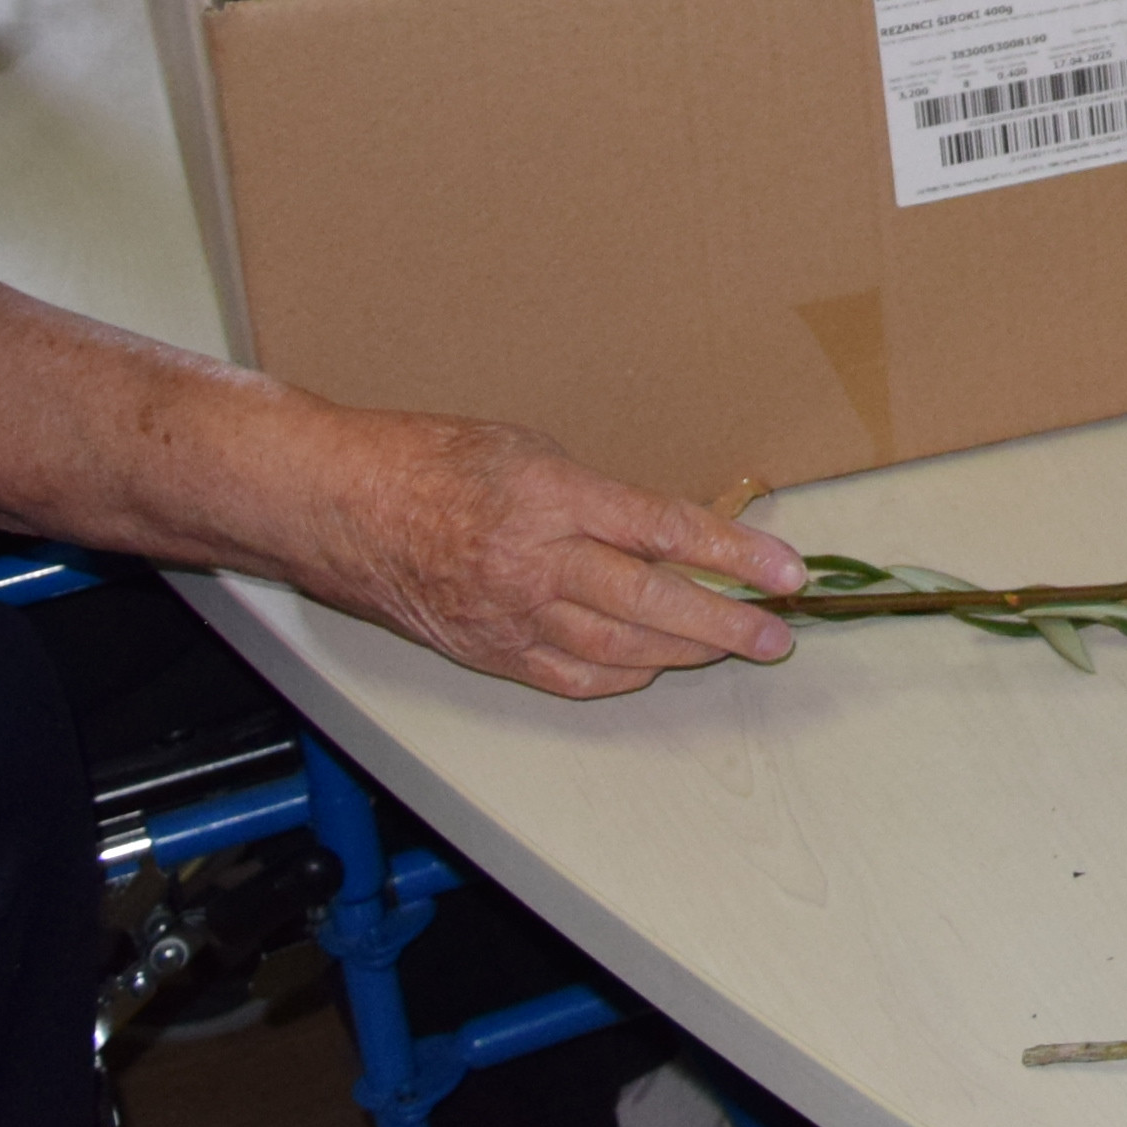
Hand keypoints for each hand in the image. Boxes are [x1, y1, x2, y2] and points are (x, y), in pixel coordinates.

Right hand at [279, 407, 805, 700]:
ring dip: (685, 652)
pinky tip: (655, 666)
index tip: (785, 571)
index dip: (735, 555)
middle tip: (776, 632)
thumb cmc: (430, 461)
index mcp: (553, 499)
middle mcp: (538, 564)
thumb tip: (661, 531)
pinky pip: (573, 676)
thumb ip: (597, 497)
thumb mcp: (530, 450)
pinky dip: (624, 674)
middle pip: (654, 603)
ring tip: (733, 647)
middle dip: (727, 622)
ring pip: (621, 648)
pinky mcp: (490, 651)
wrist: (341, 506)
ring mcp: (512, 615)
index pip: (667, 531)